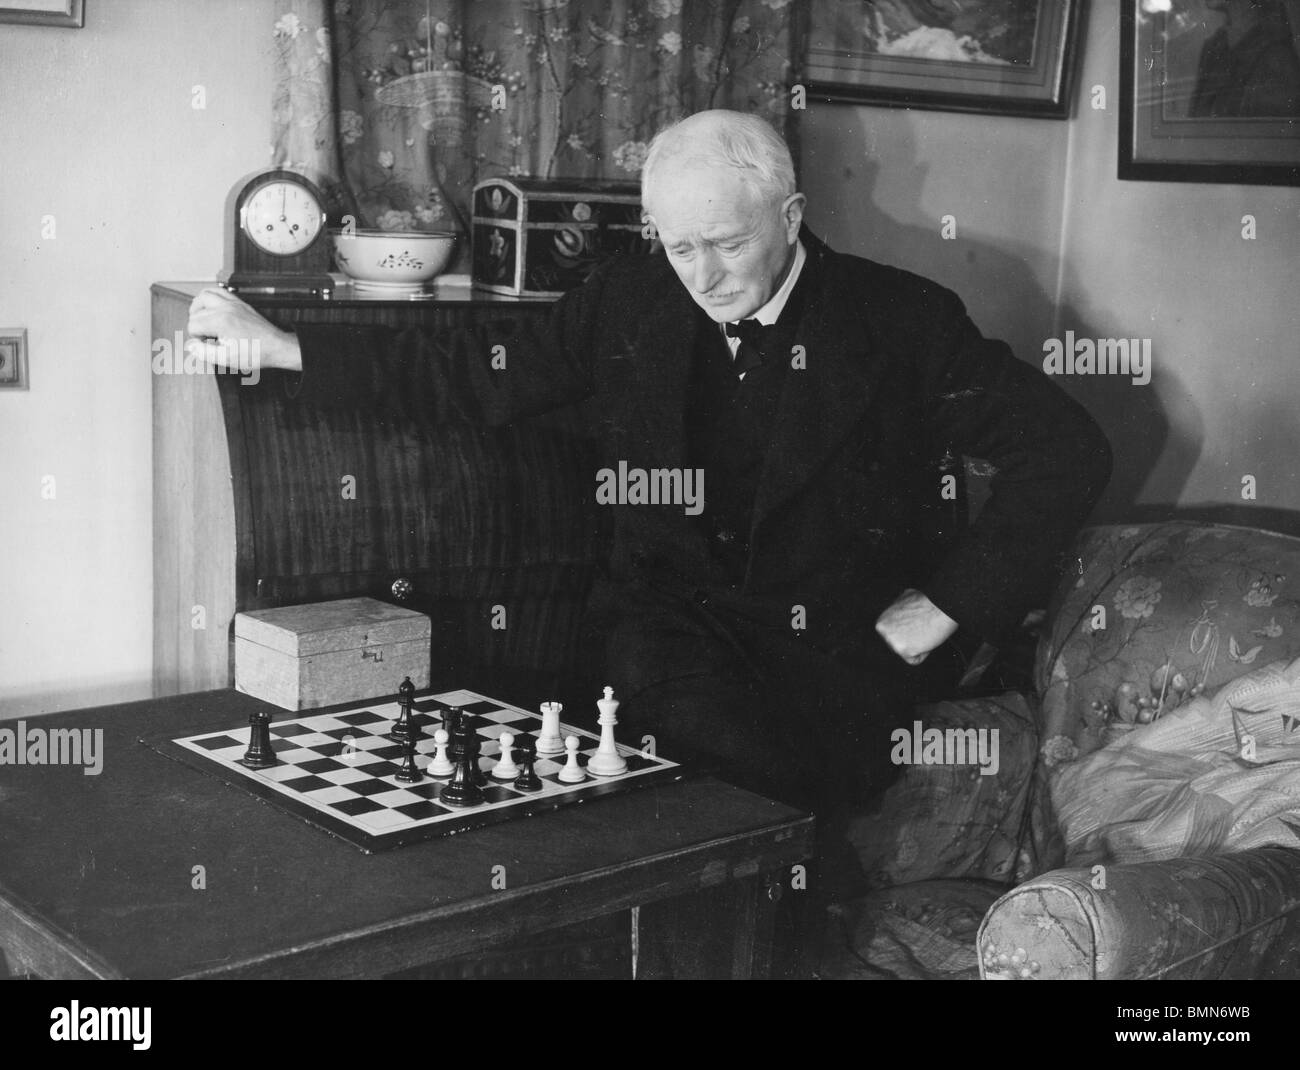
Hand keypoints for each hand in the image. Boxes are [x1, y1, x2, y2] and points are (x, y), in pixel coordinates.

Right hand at [186, 287, 301, 371]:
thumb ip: (205, 353)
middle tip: (206, 338)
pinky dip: (211, 297)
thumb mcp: (227, 359)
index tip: (206, 345)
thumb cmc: (257, 353)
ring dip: (199, 307)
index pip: (193, 325)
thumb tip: (191, 346)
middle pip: (196, 311)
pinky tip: (213, 308)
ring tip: (202, 320)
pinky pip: (220, 291)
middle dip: (197, 326)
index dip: (196, 338)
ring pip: (204, 295)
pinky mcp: (240, 303)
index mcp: (221, 321)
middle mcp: (226, 308)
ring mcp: (233, 303)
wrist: (277, 347)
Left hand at [875, 588, 958, 665]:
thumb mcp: (905, 600)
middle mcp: (882, 630)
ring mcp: (890, 640)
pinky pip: (914, 660)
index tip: (916, 624)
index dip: (910, 631)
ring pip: (906, 652)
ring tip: (924, 631)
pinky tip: (926, 639)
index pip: (894, 635)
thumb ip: (898, 611)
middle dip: (912, 639)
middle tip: (922, 628)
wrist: (940, 608)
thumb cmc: (929, 603)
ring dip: (917, 645)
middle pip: (898, 645)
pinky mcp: (901, 650)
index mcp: (882, 620)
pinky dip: (923, 653)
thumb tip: (900, 612)